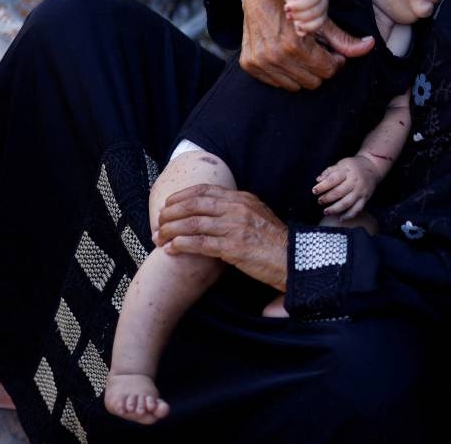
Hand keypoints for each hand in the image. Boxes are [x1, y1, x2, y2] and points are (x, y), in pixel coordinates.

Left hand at [155, 183, 288, 290]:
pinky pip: (199, 243)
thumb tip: (214, 210)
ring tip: (159, 237)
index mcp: (242, 198)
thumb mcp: (258, 215)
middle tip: (158, 222)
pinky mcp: (233, 247)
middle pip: (193, 204)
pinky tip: (171, 249)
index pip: (204, 190)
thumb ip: (237, 209)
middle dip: (170, 212)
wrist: (292, 259)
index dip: (181, 196)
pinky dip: (181, 245)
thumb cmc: (274, 242)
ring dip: (170, 230)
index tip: (168, 204)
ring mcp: (235, 226)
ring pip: (192, 222)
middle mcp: (237, 208)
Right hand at [240, 0, 374, 90]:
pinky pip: (275, 83)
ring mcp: (260, 61)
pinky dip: (284, 73)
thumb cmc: (297, 1)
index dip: (335, 62)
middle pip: (313, 81)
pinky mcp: (249, 63)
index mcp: (294, 45)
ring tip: (302, 52)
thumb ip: (344, 38)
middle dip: (320, 68)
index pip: (327, 71)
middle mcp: (275, 56)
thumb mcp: (322, 17)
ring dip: (302, 72)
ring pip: (294, 86)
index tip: (333, 52)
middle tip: (318, 51)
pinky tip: (286, 55)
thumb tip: (369, 46)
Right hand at [281, 0, 327, 35]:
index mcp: (322, 11)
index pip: (320, 21)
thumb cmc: (296, 4)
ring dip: (298, 6)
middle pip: (316, 10)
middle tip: (289, 16)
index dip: (309, 26)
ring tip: (286, 8)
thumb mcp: (298, 15)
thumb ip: (300, 25)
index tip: (296, 26)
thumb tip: (301, 34)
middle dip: (302, 15)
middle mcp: (322, 0)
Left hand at [313, 156, 376, 219]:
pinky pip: (357, 209)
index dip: (322, 186)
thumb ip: (329, 172)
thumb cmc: (352, 166)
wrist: (372, 168)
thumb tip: (318, 180)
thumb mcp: (341, 164)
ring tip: (326, 212)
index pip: (332, 179)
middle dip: (327, 198)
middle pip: (339, 192)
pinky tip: (341, 219)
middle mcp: (354, 181)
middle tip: (319, 201)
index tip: (314, 191)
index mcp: (346, 171)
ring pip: (347, 203)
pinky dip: (349, 215)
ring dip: (335, 209)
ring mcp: (360, 191)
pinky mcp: (365, 199)